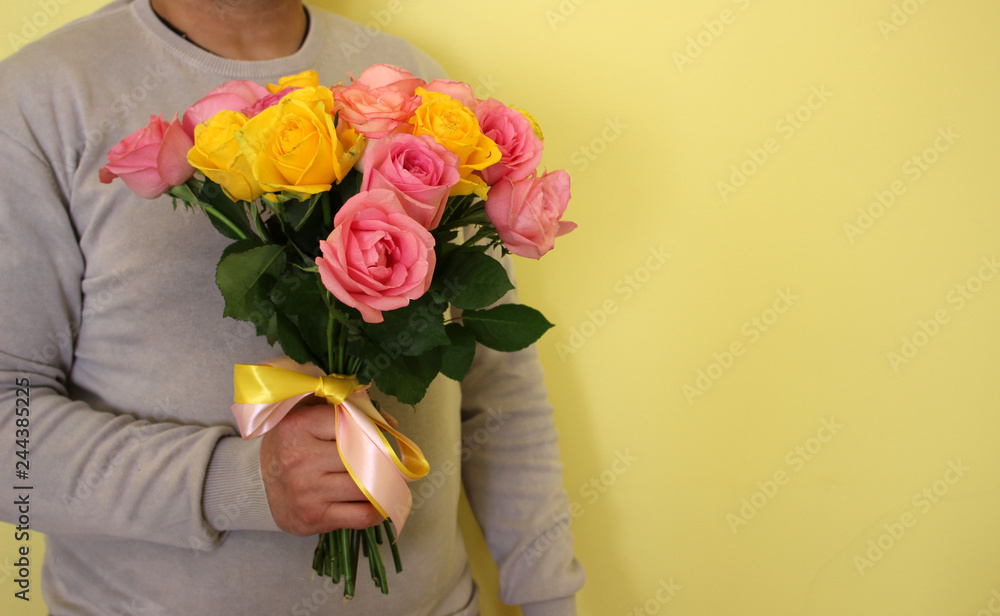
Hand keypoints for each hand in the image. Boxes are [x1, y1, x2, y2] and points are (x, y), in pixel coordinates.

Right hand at [259, 402, 383, 535]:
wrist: (256, 484)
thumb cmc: (290, 443)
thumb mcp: (306, 413)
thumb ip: (345, 408)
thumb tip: (389, 422)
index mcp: (298, 426)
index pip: (353, 422)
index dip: (376, 427)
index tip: (388, 433)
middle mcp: (301, 459)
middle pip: (363, 455)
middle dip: (388, 458)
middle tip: (401, 459)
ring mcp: (308, 491)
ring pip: (366, 486)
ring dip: (388, 483)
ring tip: (396, 478)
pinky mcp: (315, 517)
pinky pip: (361, 516)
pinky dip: (380, 510)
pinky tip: (383, 501)